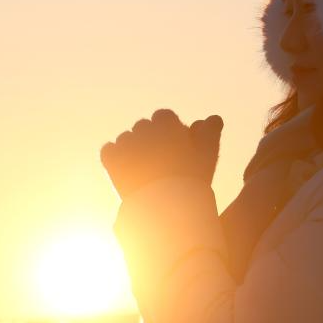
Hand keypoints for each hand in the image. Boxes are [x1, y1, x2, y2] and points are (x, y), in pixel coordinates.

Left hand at [100, 109, 222, 200]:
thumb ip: (210, 132)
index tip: (175, 145)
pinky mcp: (111, 160)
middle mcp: (143, 129)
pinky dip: (114, 157)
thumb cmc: (192, 180)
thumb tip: (213, 118)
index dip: (170, 130)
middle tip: (159, 159)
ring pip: (126, 138)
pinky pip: (108, 150)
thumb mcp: (208, 155)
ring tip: (143, 169)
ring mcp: (125, 144)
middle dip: (150, 139)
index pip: (164, 116)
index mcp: (166, 123)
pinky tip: (124, 169)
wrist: (167, 207)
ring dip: (132, 148)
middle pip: (144, 127)